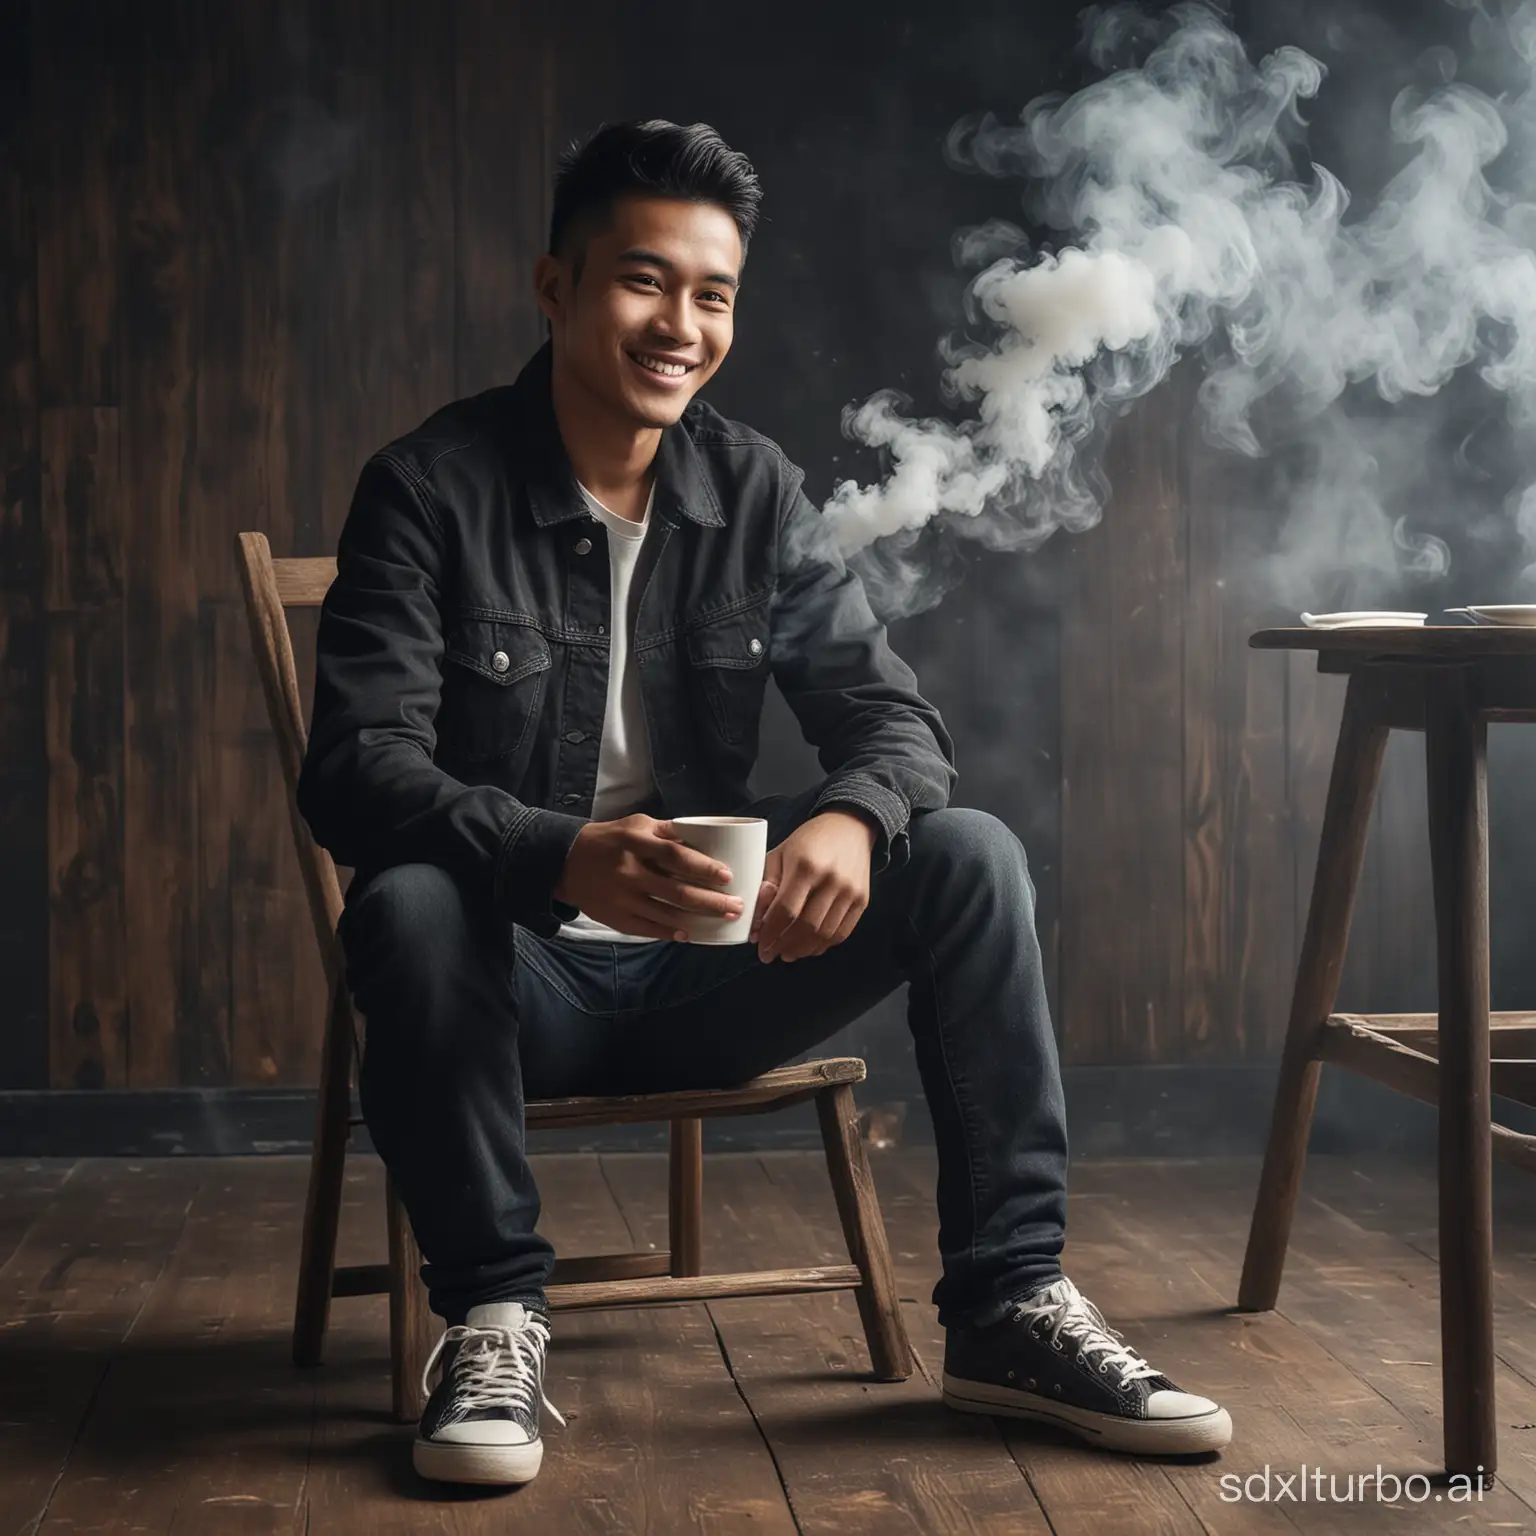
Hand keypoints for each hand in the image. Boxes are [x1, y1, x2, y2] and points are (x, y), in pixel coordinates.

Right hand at [553, 815, 743, 940]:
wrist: (566, 862)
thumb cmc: (610, 840)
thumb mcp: (635, 825)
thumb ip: (666, 832)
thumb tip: (705, 838)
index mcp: (635, 842)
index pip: (676, 855)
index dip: (703, 867)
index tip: (728, 876)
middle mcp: (629, 871)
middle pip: (677, 890)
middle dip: (712, 901)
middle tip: (737, 906)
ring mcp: (622, 898)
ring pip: (667, 913)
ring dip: (699, 918)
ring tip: (723, 919)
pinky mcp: (615, 918)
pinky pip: (649, 928)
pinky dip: (671, 933)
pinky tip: (690, 933)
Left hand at [750, 810, 875, 962]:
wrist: (850, 827)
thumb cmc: (808, 840)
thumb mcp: (780, 853)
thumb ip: (766, 884)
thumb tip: (756, 922)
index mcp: (806, 865)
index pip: (785, 910)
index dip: (770, 933)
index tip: (760, 945)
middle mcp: (832, 879)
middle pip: (805, 926)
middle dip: (783, 945)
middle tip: (770, 954)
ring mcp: (850, 892)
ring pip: (824, 934)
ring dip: (802, 950)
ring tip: (786, 954)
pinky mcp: (862, 900)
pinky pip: (841, 933)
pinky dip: (822, 945)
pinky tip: (807, 947)